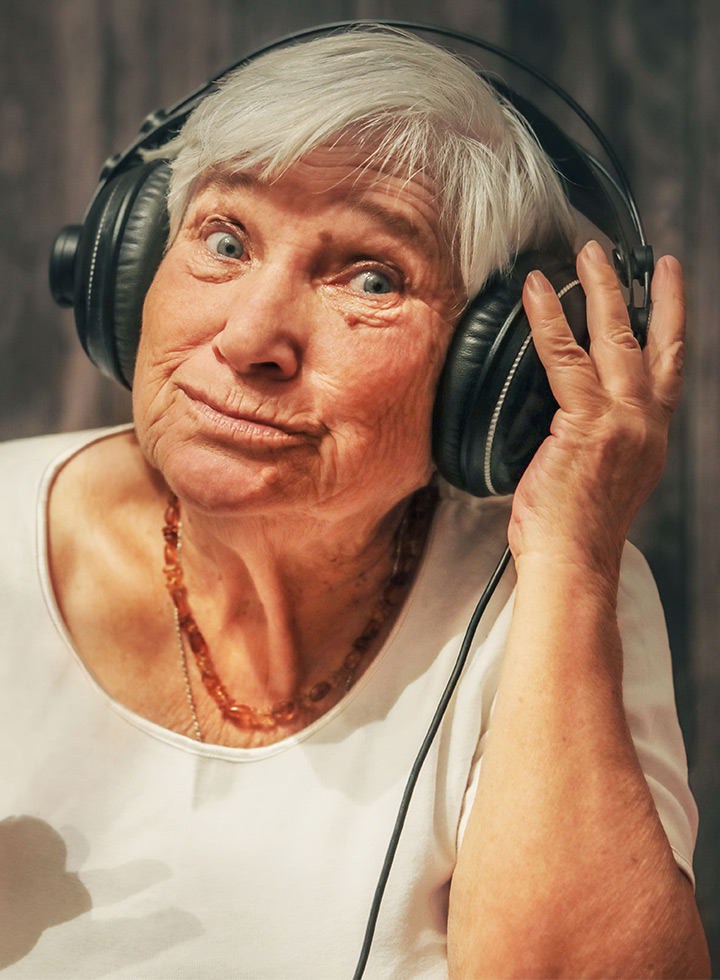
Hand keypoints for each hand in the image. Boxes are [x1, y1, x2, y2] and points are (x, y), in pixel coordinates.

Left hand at [508, 240, 684, 574]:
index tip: (666, 287)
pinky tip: (537, 290)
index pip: (668, 368)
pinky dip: (550, 319)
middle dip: (645, 292)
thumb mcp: (600, 478)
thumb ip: (596, 439)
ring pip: (614, 338)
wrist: (572, 563)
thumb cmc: (574, 530)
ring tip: (588, 254)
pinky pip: (565, 356)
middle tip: (633, 256)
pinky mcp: (587, 424)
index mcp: (651, 437)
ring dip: (601, 289)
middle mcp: (646, 424)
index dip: (670, 322)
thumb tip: (568, 417)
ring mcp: (621, 421)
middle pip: (654, 341)